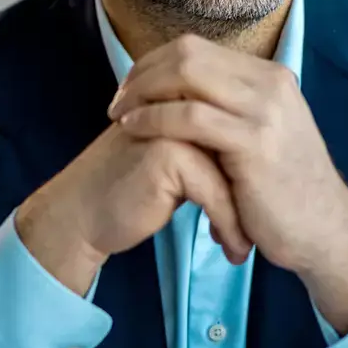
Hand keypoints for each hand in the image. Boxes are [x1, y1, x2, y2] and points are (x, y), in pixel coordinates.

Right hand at [15, 123, 250, 296]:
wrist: (82, 214)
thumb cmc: (131, 192)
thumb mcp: (180, 163)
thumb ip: (211, 149)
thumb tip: (261, 163)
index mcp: (187, 96)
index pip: (240, 127)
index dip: (257, 170)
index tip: (264, 212)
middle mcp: (183, 102)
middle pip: (242, 146)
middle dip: (257, 193)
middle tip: (265, 232)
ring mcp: (176, 124)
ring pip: (234, 171)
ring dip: (245, 215)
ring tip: (246, 247)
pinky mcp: (168, 152)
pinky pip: (216, 192)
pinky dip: (228, 225)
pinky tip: (231, 251)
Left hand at [106, 35, 347, 330]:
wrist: (324, 232)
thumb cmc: (284, 193)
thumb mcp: (262, 137)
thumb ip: (228, 112)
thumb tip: (178, 97)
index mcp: (270, 77)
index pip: (197, 48)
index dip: (154, 63)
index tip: (130, 89)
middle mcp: (271, 84)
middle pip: (188, 53)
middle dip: (143, 73)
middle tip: (117, 101)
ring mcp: (265, 110)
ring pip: (186, 76)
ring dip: (142, 94)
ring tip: (119, 117)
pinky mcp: (254, 142)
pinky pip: (189, 117)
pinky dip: (153, 119)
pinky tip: (133, 132)